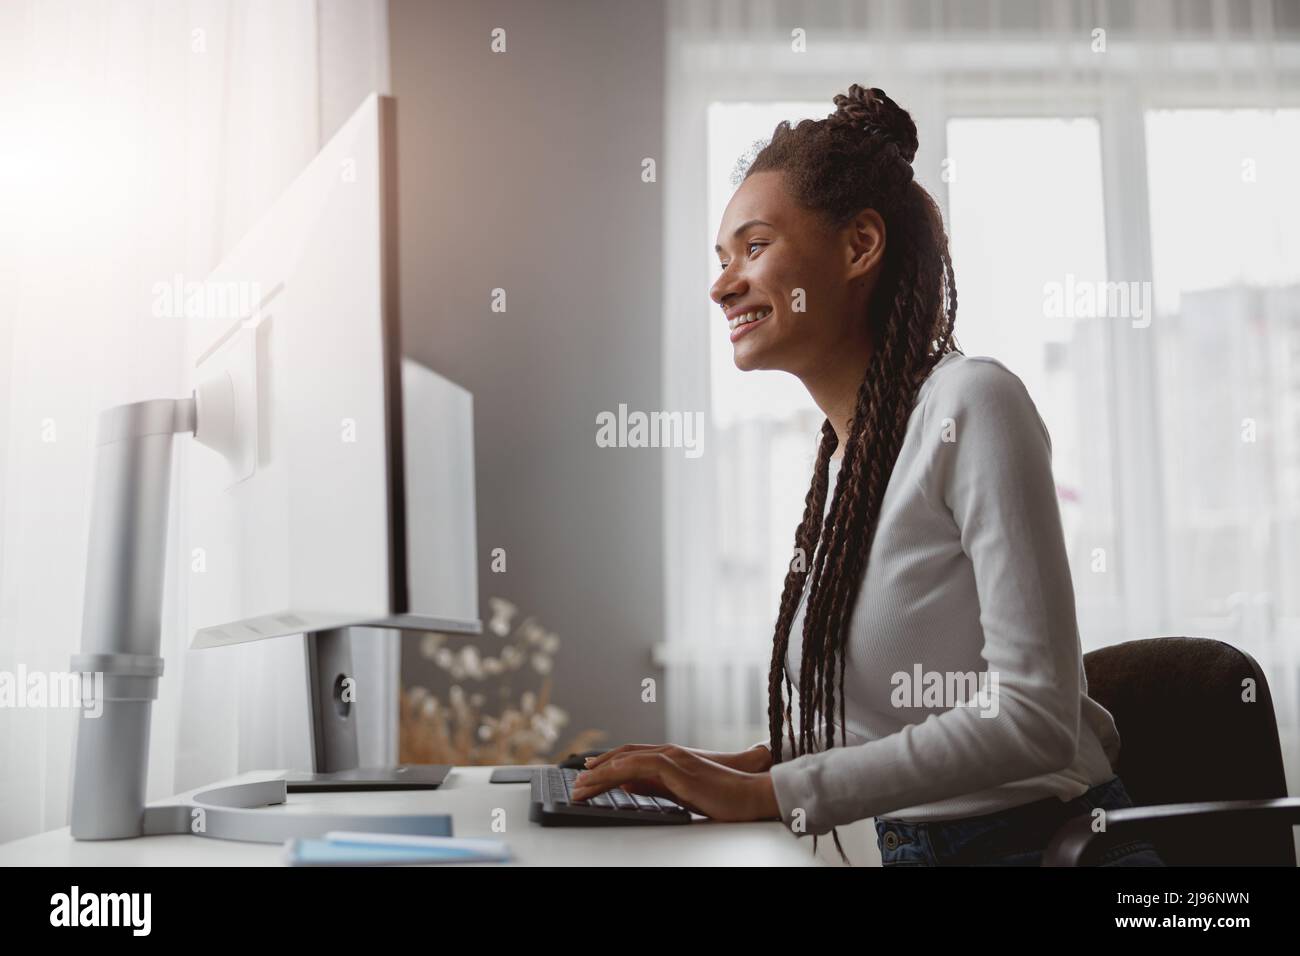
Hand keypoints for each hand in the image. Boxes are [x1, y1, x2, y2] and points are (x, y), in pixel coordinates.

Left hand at [570, 745, 779, 821]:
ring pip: (626, 759)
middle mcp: (668, 752)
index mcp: (670, 758)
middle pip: (623, 756)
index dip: (606, 764)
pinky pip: (640, 765)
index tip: (587, 776)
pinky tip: (604, 777)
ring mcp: (672, 757)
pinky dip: (618, 769)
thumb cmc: (720, 797)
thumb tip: (625, 784)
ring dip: (601, 773)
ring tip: (581, 786)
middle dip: (597, 769)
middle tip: (577, 783)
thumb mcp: (678, 792)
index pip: (630, 757)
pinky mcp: (676, 768)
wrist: (748, 795)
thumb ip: (652, 785)